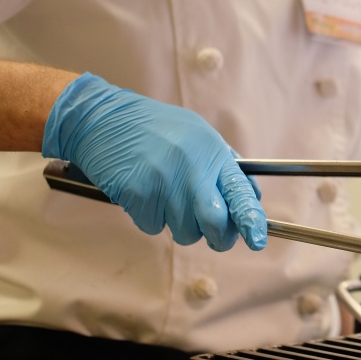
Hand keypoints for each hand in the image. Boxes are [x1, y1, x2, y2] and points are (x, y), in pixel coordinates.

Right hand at [42, 73, 266, 250]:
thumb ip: (223, 165)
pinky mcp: (137, 195)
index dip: (251, 220)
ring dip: (179, 224)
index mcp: (212, 153)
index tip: (258, 240)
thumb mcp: (198, 134)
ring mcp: (164, 183)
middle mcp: (192, 169)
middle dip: (219, 238)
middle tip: (214, 237)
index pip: (240, 192)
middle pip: (215, 223)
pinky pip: (153, 226)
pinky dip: (150, 217)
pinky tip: (144, 193)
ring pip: (185, 232)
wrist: (102, 119)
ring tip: (167, 196)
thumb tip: (250, 196)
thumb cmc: (155, 128)